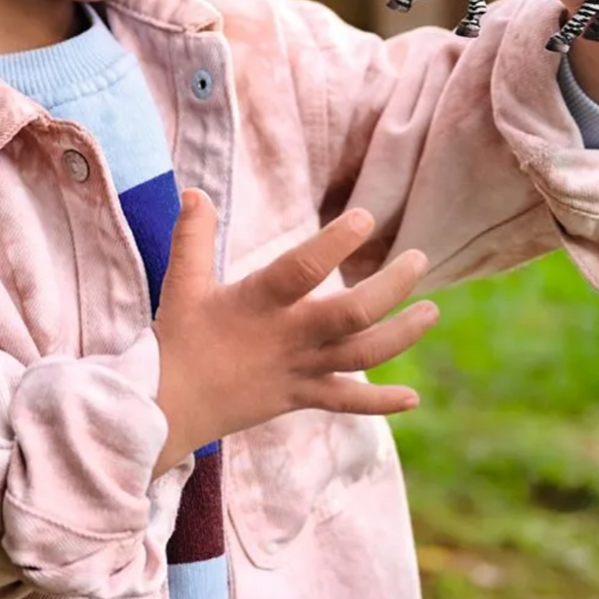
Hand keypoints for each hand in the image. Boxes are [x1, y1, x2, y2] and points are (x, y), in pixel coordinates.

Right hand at [150, 191, 436, 478]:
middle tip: (419, 259)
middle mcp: (287, 336)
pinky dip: (381, 403)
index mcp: (260, 302)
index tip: (366, 218)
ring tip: (432, 311)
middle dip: (393, 286)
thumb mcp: (182, 281)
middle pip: (353, 313)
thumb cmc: (177, 339)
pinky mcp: (299, 398)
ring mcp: (298, 370)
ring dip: (402, 334)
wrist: (167, 407)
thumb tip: (195, 192)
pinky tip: (412, 398)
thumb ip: (193, 236)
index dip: (337, 243)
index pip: (304, 268)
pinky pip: (347, 403)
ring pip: (363, 356)